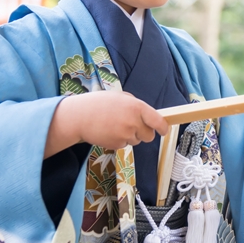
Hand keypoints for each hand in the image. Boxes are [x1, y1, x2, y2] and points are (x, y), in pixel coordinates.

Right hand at [45, 91, 167, 157]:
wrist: (79, 117)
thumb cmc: (99, 104)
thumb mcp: (121, 97)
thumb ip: (136, 105)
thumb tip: (148, 114)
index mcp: (137, 107)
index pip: (158, 121)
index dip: (163, 127)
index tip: (164, 130)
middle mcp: (133, 122)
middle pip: (149, 135)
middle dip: (144, 133)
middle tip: (133, 126)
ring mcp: (125, 135)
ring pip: (137, 141)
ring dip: (131, 136)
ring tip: (116, 126)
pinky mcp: (117, 145)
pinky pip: (125, 145)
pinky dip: (120, 140)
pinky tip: (110, 132)